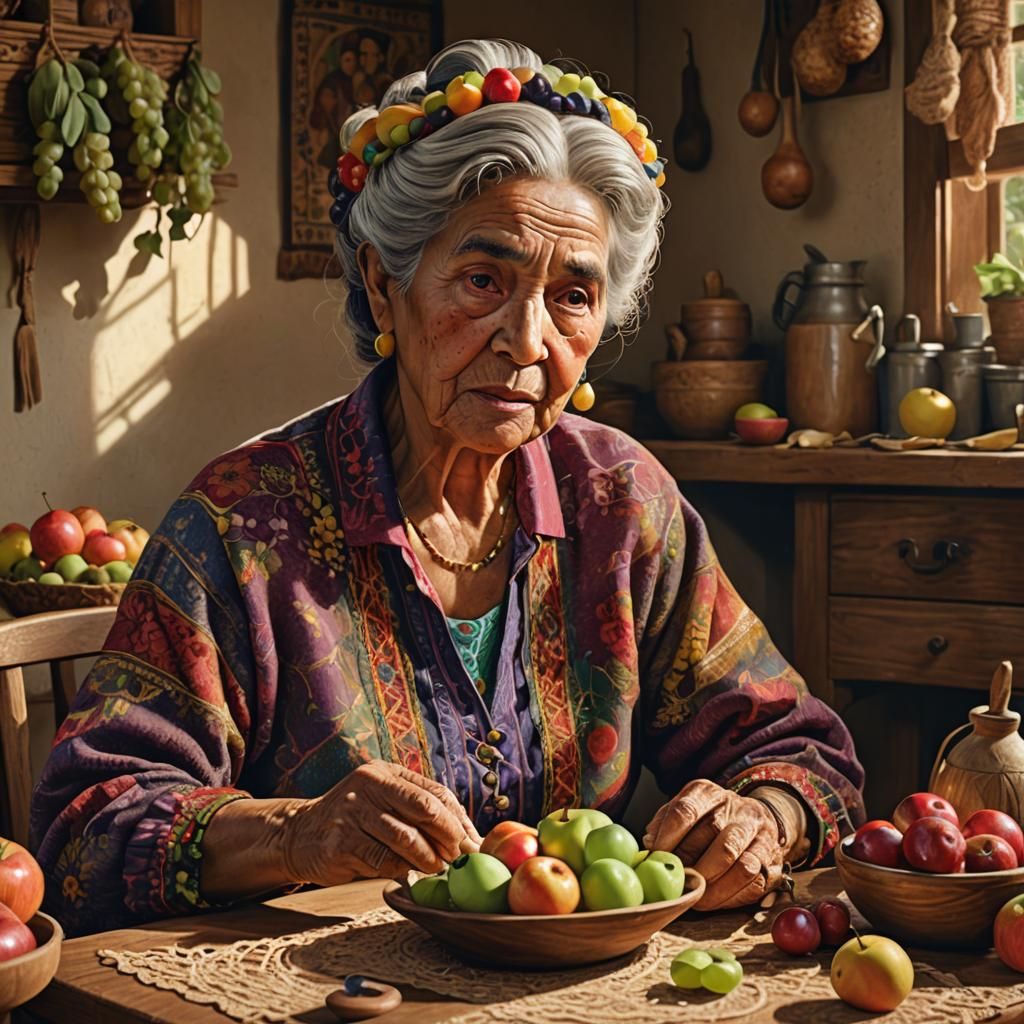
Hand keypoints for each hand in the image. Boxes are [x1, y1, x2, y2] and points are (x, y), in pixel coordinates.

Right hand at [282, 760, 481, 885]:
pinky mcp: (340, 842)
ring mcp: (352, 812)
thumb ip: (418, 811)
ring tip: (436, 868)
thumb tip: (467, 836)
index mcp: (385, 773)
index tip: (471, 842)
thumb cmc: (354, 821)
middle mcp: (369, 785)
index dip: (458, 819)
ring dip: (428, 859)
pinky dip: (402, 871)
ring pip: (407, 838)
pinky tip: (406, 873)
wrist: (300, 835)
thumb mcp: (383, 802)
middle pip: (425, 809)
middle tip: (459, 857)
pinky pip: (383, 861)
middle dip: (449, 836)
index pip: (434, 792)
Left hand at [643, 779, 785, 910]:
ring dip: (713, 885)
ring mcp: (758, 832)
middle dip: (690, 862)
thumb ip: (664, 823)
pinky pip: (754, 881)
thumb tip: (648, 844)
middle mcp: (736, 808)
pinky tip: (714, 900)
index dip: (668, 835)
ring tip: (694, 896)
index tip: (655, 856)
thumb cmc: (708, 819)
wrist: (755, 819)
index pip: (685, 810)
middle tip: (675, 882)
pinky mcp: (772, 858)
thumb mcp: (684, 812)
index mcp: (707, 793)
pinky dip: (730, 895)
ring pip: (738, 861)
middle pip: (713, 834)